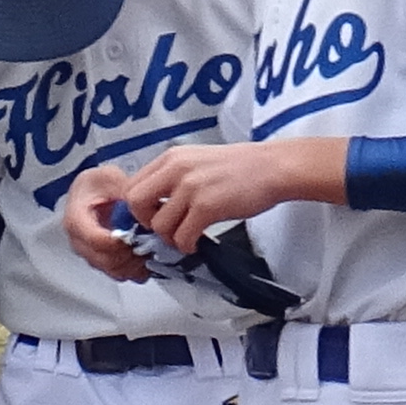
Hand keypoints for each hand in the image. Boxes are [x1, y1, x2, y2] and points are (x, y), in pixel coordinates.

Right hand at [62, 165, 158, 284]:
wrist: (92, 193)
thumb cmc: (98, 185)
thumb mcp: (109, 177)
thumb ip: (123, 190)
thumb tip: (139, 205)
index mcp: (76, 219)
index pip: (95, 240)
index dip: (119, 242)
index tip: (136, 233)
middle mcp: (79, 242)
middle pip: (105, 260)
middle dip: (130, 253)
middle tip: (148, 240)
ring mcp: (90, 255)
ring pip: (114, 271)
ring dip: (135, 263)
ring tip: (149, 246)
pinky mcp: (101, 263)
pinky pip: (120, 274)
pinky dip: (136, 269)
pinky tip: (145, 254)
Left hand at [112, 137, 341, 251]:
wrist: (272, 168)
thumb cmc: (240, 167)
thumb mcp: (197, 161)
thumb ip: (173, 176)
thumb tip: (154, 202)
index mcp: (171, 158)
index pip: (133, 185)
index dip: (137, 207)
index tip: (151, 216)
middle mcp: (176, 169)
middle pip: (136, 203)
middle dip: (145, 222)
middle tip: (164, 228)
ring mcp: (191, 188)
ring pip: (159, 225)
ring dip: (170, 238)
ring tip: (185, 237)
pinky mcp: (207, 207)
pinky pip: (182, 236)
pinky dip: (186, 246)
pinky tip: (197, 242)